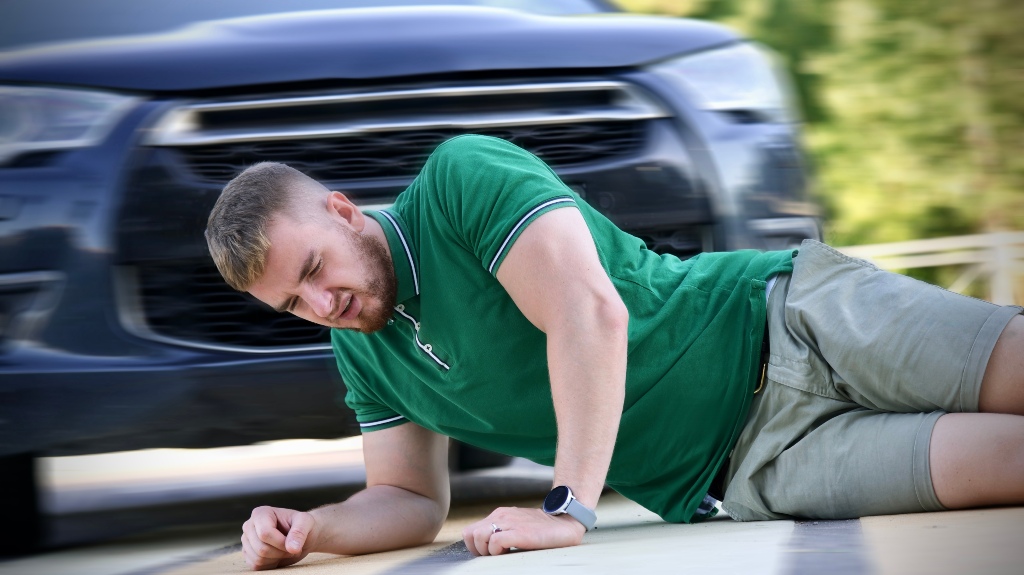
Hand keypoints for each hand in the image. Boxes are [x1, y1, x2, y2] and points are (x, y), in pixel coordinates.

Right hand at [240, 505, 316, 570]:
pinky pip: (255, 566)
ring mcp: (246, 540)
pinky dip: (270, 564)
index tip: (293, 544)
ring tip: (285, 551)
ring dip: (276, 559)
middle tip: (292, 548)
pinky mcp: (247, 553)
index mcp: (260, 513)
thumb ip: (299, 532)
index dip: (281, 543)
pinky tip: (277, 556)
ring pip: (258, 559)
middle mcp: (249, 525)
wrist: (300, 537)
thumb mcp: (306, 522)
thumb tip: (292, 548)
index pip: (265, 533)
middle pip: (261, 548)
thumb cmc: (303, 526)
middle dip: (280, 552)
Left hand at [462, 506, 585, 556]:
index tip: (486, 554)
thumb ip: (501, 531)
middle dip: (478, 550)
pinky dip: (497, 551)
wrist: (565, 523)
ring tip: (502, 553)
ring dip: (487, 550)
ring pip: (479, 537)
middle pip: (470, 534)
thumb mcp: (516, 526)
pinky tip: (510, 552)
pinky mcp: (520, 532)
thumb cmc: (541, 529)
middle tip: (493, 555)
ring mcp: (510, 522)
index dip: (473, 546)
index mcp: (499, 514)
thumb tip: (487, 548)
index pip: (469, 531)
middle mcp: (501, 515)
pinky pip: (495, 542)